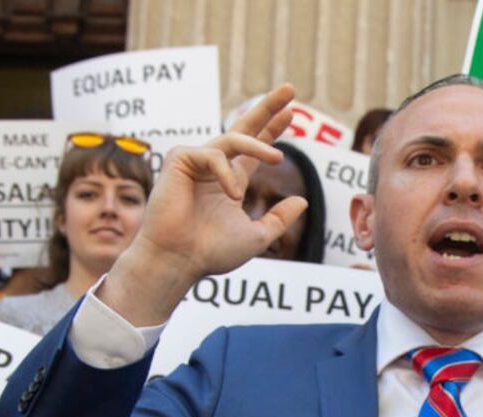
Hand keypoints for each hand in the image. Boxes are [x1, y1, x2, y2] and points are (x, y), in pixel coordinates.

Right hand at [102, 84, 307, 326]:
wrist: (179, 261)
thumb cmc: (211, 253)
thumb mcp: (256, 236)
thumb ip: (278, 219)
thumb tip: (303, 201)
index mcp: (230, 182)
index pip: (254, 149)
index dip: (272, 130)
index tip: (292, 114)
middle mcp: (214, 168)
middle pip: (244, 128)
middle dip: (267, 108)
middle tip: (290, 89)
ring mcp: (196, 162)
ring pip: (233, 138)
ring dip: (259, 145)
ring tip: (278, 158)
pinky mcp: (179, 159)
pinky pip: (213, 154)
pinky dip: (226, 173)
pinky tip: (232, 194)